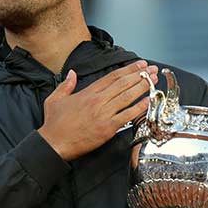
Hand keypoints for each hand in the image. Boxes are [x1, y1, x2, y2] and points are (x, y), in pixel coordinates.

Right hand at [39, 60, 157, 160]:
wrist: (54, 143)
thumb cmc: (54, 124)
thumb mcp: (55, 99)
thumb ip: (66, 84)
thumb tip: (72, 73)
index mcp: (87, 92)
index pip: (112, 77)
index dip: (128, 69)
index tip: (140, 65)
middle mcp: (98, 101)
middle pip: (123, 84)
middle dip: (140, 75)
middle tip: (153, 69)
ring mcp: (103, 114)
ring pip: (127, 97)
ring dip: (143, 87)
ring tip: (153, 81)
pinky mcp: (107, 128)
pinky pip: (127, 116)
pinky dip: (139, 108)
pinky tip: (148, 102)